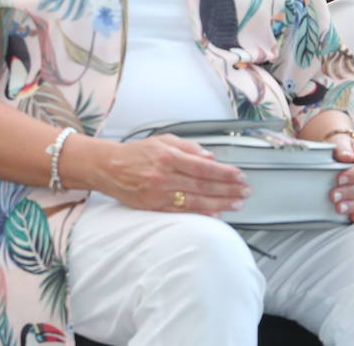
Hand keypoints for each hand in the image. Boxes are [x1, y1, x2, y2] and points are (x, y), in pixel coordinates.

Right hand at [98, 135, 250, 216]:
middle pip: (204, 185)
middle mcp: (164, 175)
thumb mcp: (161, 140)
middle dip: (228, 189)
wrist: (108, 167)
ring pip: (197, 200)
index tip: (240, 176)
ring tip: (237, 203)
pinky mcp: (155, 206)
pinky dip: (201, 213)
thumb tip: (210, 157)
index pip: (204, 167)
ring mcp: (160, 193)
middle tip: (245, 191)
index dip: (225, 173)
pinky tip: (215, 214)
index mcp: (168, 156)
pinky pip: (183, 212)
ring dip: (221, 203)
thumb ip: (187, 147)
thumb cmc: (135, 153)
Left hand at [329, 135, 353, 221]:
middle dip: (349, 192)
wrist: (340, 153)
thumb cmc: (341, 148)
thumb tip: (345, 155)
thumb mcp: (340, 141)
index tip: (340, 178)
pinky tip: (351, 217)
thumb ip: (342, 146)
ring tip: (339, 207)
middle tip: (333, 195)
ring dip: (352, 205)